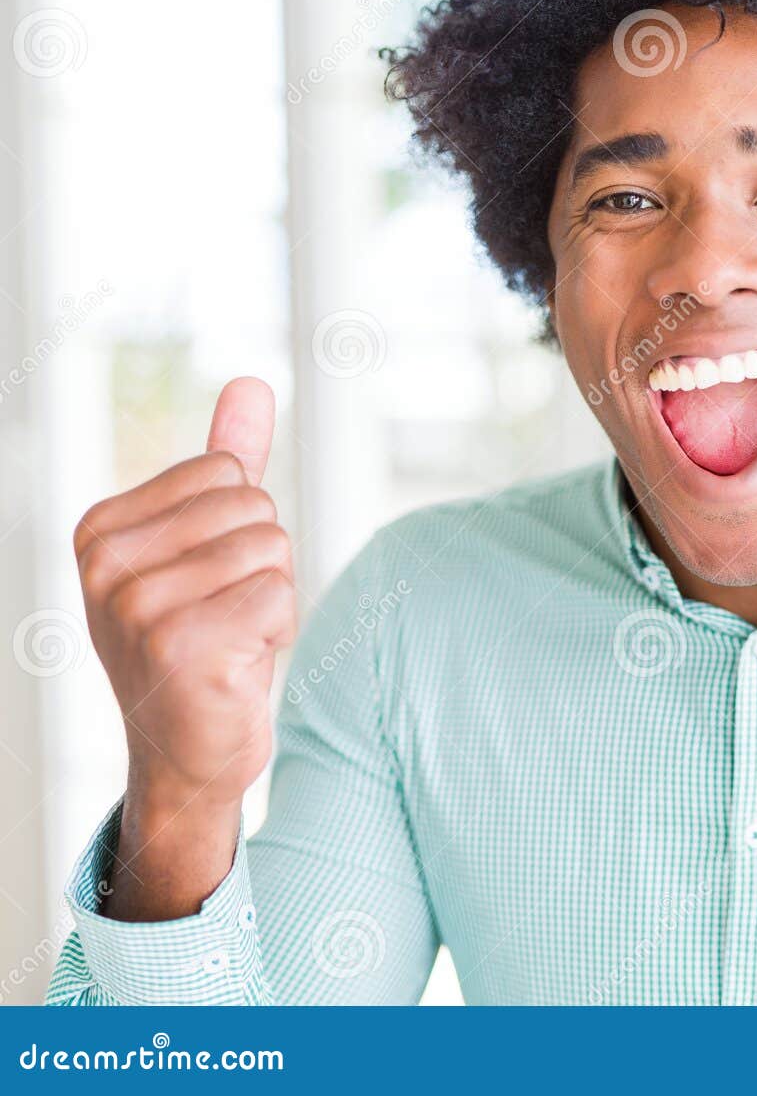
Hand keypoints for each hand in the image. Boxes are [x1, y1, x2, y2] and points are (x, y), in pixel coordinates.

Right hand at [76, 377, 294, 817]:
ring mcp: (137, 608)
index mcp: (101, 529)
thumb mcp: (204, 541)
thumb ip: (226, 461)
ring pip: (271, 549)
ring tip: (231, 638)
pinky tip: (240, 663)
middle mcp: (106, 566)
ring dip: (272, 598)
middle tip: (225, 616)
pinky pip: (279, 595)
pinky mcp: (182, 648)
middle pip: (254, 508)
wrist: (187, 749)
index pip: (227, 472)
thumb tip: (251, 383)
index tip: (207, 579)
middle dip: (262, 562)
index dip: (242, 525)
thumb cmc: (200, 637)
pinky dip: (278, 630)